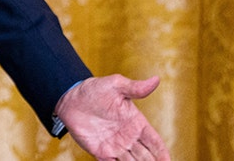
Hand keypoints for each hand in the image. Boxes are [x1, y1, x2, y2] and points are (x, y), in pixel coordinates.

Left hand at [54, 74, 168, 160]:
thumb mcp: (116, 85)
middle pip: (146, 156)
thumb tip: (156, 80)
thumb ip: (135, 87)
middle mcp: (128, 137)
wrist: (70, 98)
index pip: (154, 142)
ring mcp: (115, 146)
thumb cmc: (94, 89)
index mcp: (136, 122)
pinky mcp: (101, 152)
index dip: (163, 153)